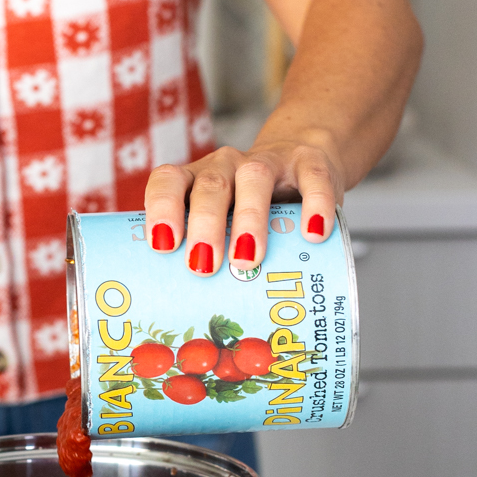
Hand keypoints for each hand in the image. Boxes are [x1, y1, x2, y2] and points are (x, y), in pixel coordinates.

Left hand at [143, 135, 343, 274]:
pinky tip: (312, 235)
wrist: (303, 165)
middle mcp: (226, 165)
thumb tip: (190, 315)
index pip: (169, 180)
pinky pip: (312, 179)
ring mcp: (268, 161)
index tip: (163, 246)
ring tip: (247, 260)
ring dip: (249, 219)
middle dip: (205, 225)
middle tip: (203, 267)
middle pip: (210, 186)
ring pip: (255, 178)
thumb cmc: (248, 210)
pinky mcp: (309, 164)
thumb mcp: (224, 226)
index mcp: (195, 179)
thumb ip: (208, 256)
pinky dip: (314, 205)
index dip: (162, 208)